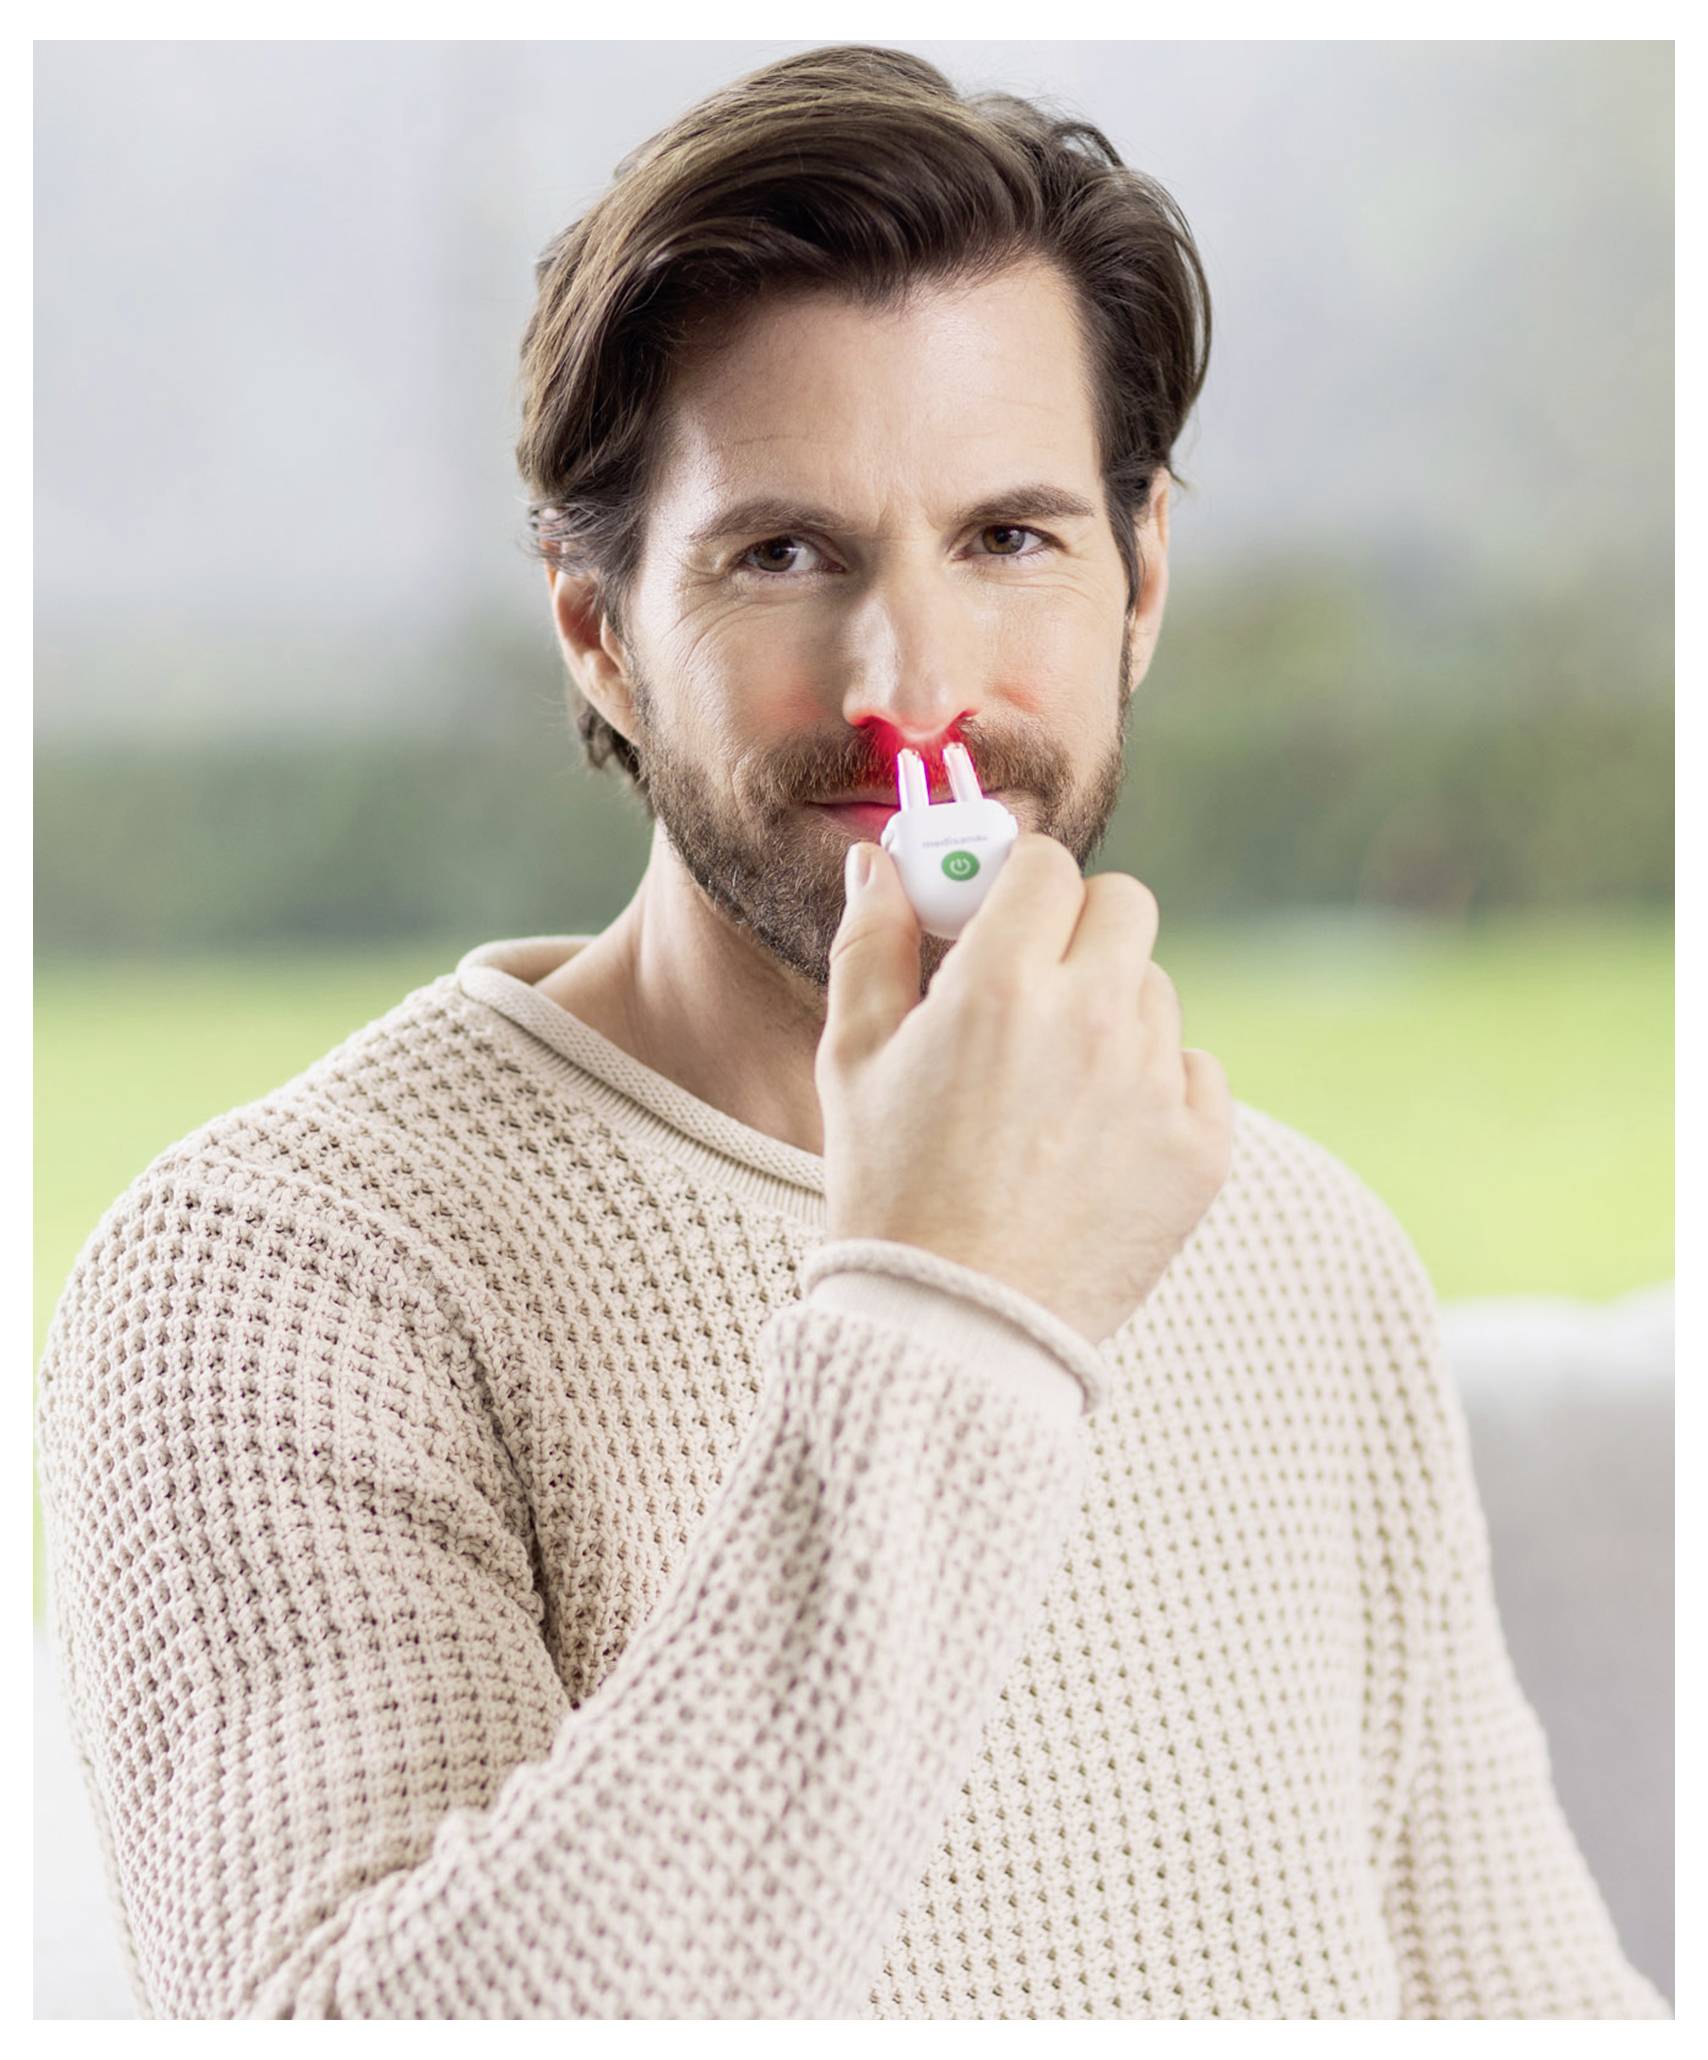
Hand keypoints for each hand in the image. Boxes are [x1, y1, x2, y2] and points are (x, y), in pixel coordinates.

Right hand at [816, 831, 1232, 1345]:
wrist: (954, 1329)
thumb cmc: (889, 1191)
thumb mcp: (852, 1059)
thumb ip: (871, 943)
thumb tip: (879, 860)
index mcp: (1001, 984)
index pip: (1047, 863)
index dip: (1018, 881)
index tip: (997, 915)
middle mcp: (1093, 1019)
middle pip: (1125, 904)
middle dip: (1078, 926)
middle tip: (1033, 984)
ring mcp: (1155, 1086)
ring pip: (1155, 990)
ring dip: (1111, 1011)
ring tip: (1051, 1086)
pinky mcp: (1200, 1150)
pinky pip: (1196, 1071)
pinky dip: (1155, 1088)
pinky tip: (1096, 1135)